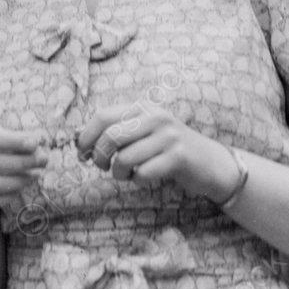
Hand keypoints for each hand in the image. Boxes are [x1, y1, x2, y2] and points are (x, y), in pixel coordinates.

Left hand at [75, 104, 237, 201]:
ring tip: (126, 174)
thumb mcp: (142, 133)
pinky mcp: (178, 157)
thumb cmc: (167, 149)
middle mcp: (155, 117)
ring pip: (125, 158)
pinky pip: (143, 172)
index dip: (86, 136)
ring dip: (118, 173)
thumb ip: (115, 132)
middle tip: (101, 167)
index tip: (82, 152)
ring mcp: (168, 136)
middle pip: (110, 136)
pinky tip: (143, 177)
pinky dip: (137, 180)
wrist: (210, 163)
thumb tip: (78, 140)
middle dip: (99, 156)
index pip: (102, 116)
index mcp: (142, 108)